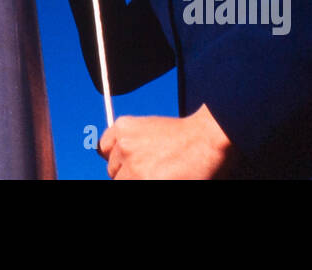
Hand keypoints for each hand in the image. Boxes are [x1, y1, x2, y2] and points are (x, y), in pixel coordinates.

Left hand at [98, 105, 234, 179]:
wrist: (207, 139)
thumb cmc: (186, 136)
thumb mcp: (150, 127)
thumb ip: (131, 140)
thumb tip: (117, 158)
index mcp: (123, 128)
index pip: (103, 148)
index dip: (117, 158)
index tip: (126, 164)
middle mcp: (123, 146)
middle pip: (113, 170)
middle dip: (127, 173)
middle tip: (150, 170)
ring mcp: (133, 166)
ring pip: (122, 182)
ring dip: (137, 179)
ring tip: (159, 174)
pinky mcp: (144, 181)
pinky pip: (133, 185)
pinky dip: (146, 181)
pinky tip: (164, 176)